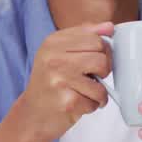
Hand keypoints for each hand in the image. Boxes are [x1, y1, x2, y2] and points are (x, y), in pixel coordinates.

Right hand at [18, 23, 113, 141]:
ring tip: (85, 93)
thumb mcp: (60, 52)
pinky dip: (92, 105)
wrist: (32, 114)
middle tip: (91, 78)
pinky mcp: (67, 101)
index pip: (95, 38)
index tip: (95, 60)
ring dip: (99, 92)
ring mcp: (59, 80)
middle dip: (103, 71)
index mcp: (53, 42)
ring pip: (101, 82)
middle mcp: (54, 59)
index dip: (103, 52)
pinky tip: (78, 104)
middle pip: (101, 58)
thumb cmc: (50, 82)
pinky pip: (96, 100)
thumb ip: (85, 36)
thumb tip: (109, 26)